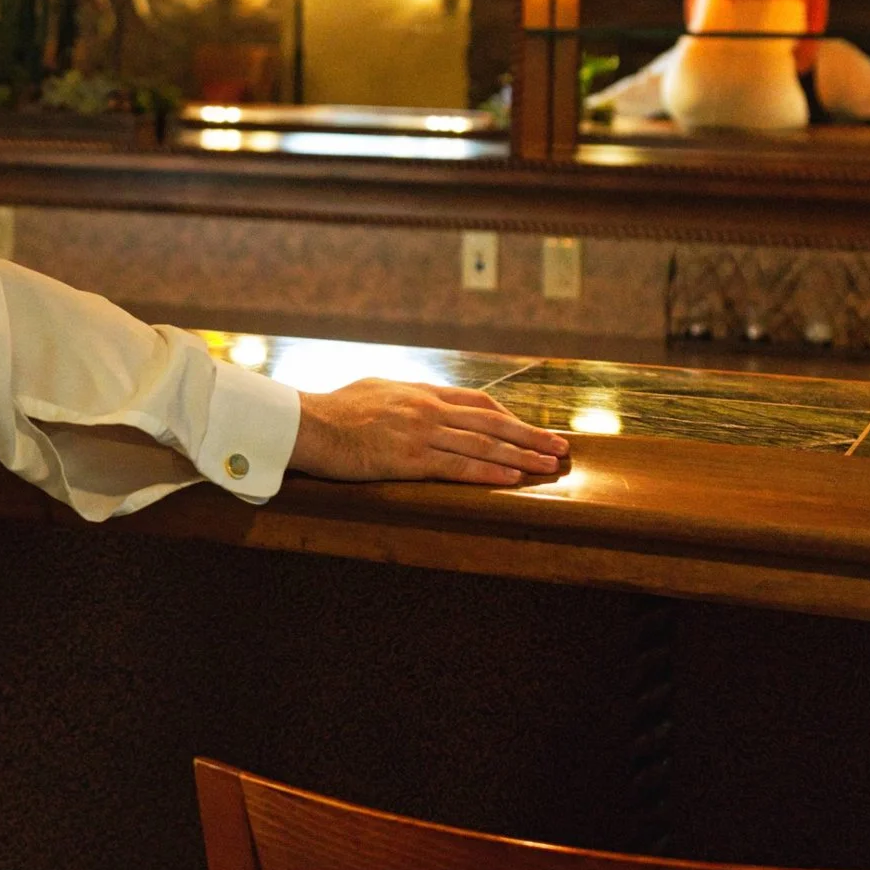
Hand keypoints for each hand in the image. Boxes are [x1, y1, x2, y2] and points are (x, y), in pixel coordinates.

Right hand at [289, 380, 567, 484]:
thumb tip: (422, 400)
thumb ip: (405, 396)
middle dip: (531, 435)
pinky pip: (458, 467)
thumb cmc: (333, 410)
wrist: (308, 423)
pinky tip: (513, 479)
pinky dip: (489, 473)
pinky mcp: (409, 458)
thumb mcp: (375, 390)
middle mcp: (428, 408)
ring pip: (483, 445)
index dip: (510, 417)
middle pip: (492, 422)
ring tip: (551, 466)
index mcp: (421, 391)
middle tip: (562, 447)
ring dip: (522, 456)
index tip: (531, 428)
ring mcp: (421, 432)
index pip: (478, 402)